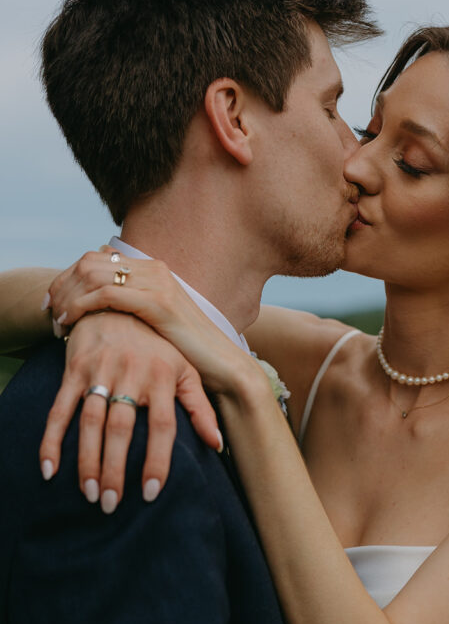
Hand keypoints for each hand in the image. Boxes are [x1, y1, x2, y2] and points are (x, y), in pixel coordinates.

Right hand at [39, 311, 220, 512]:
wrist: (119, 305)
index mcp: (163, 376)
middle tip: (111, 504)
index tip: (150, 493)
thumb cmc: (158, 346)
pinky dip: (51, 439)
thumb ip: (201, 407)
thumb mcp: (186, 370)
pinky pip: (60, 408)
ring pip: (90, 422)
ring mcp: (100, 370)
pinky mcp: (74, 369)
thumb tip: (218, 445)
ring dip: (86, 461)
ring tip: (89, 495)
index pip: (162, 426)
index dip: (157, 460)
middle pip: (121, 429)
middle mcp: (132, 373)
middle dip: (114, 469)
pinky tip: (49, 468)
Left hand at [47, 249, 249, 392]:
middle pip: (89, 261)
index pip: (97, 257)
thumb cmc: (189, 353)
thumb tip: (102, 305)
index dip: (68, 277)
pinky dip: (80, 306)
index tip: (54, 301)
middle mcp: (156, 269)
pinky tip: (70, 323)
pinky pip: (105, 293)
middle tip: (49, 310)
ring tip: (56, 320)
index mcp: (154, 269)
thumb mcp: (156, 325)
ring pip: (93, 274)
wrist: (224, 365)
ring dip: (67, 296)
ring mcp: (158, 283)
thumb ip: (133, 309)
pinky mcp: (158, 302)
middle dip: (62, 285)